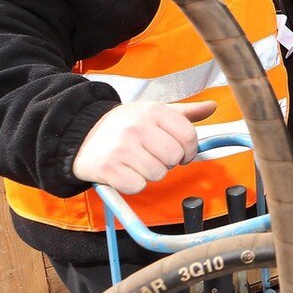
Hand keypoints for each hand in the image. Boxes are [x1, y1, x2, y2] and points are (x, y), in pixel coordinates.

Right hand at [71, 101, 217, 194]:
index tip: (182, 153)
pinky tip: (126, 171)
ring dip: (151, 173)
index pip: (189, 135)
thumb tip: (212, 107)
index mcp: (153, 111)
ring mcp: (121, 147)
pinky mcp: (107, 167)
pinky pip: (137, 186)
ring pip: (158, 174)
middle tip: (154, 156)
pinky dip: (134, 184)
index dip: (190, 150)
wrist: (80, 134)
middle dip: (169, 162)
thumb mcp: (153, 112)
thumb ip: (185, 113)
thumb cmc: (123, 126)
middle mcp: (137, 127)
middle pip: (174, 157)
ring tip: (138, 162)